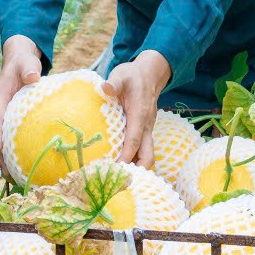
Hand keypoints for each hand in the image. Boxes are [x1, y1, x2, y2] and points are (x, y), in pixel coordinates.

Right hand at [0, 35, 43, 162]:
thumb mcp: (26, 62)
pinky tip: (26, 163)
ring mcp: (8, 115)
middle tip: (7, 173)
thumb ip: (29, 69)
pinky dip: (17, 149)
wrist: (21, 60)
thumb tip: (33, 77)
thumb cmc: (23, 61)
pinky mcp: (15, 119)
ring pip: (4, 139)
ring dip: (7, 157)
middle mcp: (1, 108)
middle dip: (0, 155)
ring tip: (15, 177)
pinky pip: (14, 136)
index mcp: (1, 97)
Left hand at [102, 51, 171, 166]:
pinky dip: (134, 159)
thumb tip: (105, 87)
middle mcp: (146, 126)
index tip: (116, 168)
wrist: (149, 74)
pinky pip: (142, 150)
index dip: (126, 156)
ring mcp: (147, 130)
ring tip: (116, 177)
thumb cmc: (133, 76)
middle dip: (137, 170)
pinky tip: (120, 164)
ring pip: (146, 155)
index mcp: (140, 115)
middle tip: (117, 179)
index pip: (135, 140)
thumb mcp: (121, 75)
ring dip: (135, 166)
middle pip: (148, 155)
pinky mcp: (145, 131)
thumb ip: (114, 83)